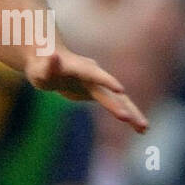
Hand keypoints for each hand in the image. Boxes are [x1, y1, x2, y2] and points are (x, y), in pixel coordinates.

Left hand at [25, 48, 147, 132]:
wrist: (50, 63)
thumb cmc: (41, 67)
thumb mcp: (39, 69)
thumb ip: (48, 65)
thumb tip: (52, 55)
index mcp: (82, 70)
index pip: (95, 76)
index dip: (107, 82)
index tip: (120, 90)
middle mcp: (95, 77)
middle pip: (112, 93)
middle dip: (123, 106)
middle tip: (133, 120)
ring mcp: (100, 86)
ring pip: (120, 101)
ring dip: (132, 114)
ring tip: (145, 129)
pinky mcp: (100, 94)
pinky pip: (117, 106)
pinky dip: (129, 116)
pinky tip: (140, 130)